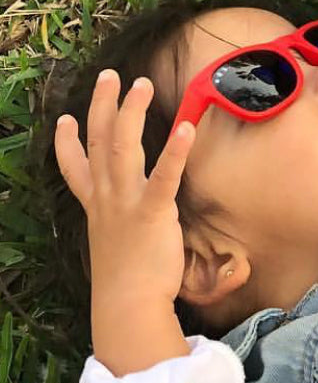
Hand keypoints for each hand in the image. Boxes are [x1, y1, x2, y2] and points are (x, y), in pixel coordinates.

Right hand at [55, 70, 194, 314]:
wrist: (127, 307)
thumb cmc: (128, 279)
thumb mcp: (114, 243)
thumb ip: (120, 222)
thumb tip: (130, 215)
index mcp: (96, 206)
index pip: (76, 169)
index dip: (68, 142)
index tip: (66, 117)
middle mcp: (106, 198)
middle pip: (99, 142)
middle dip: (103, 106)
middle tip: (110, 75)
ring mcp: (126, 202)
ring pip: (123, 147)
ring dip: (131, 112)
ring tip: (142, 84)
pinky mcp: (152, 212)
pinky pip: (164, 176)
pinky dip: (175, 150)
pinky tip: (186, 127)